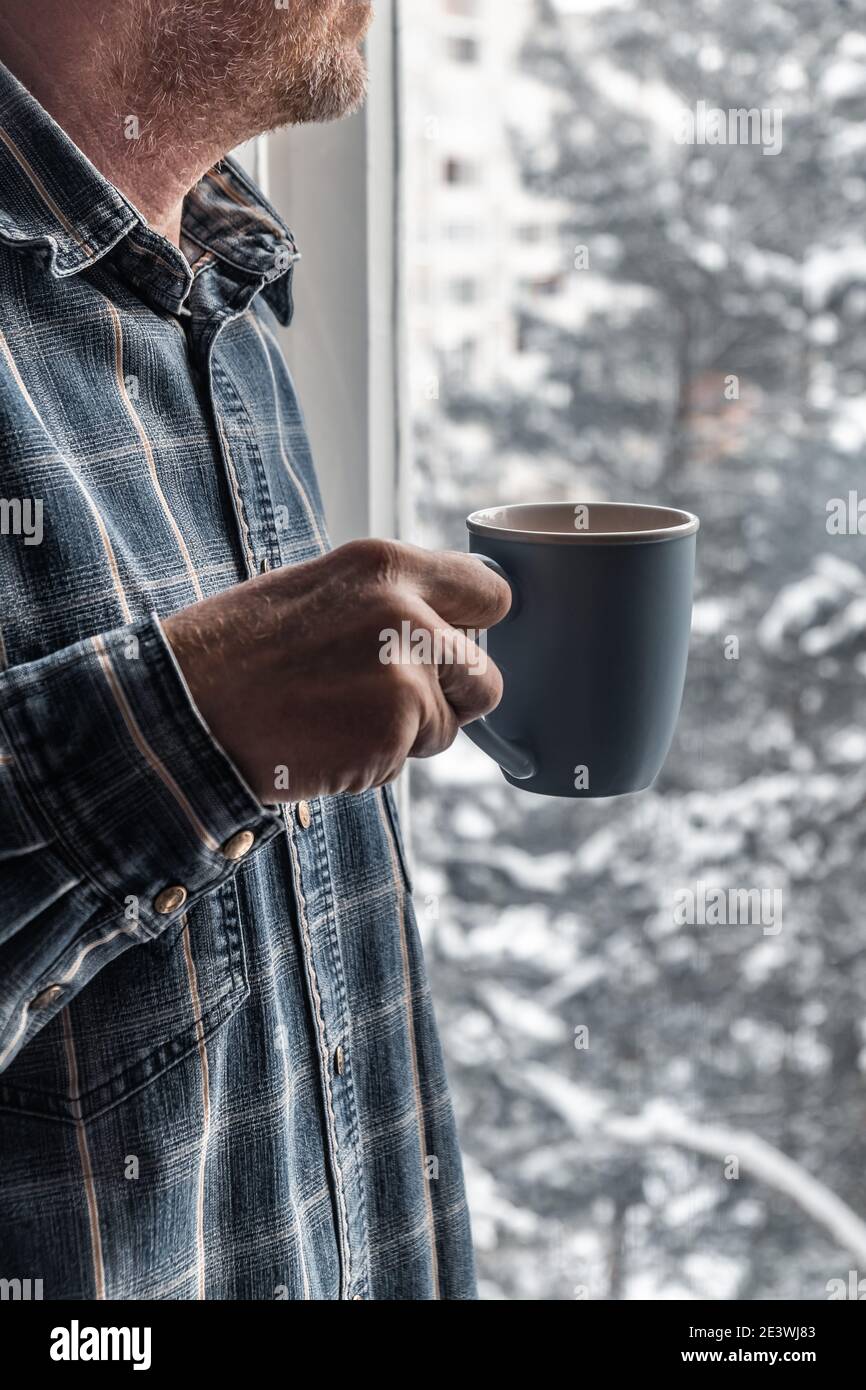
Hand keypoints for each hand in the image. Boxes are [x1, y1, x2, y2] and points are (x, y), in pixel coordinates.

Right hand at [162, 538, 510, 801]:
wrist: (181, 710)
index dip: (474, 628)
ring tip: (334, 719)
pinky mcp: (393, 732)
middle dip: (450, 699)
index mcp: (386, 565)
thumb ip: (388, 603)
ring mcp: (405, 675)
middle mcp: (408, 612)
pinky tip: (322, 743)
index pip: (489, 592)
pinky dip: (372, 764)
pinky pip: (406, 761)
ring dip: (404, 736)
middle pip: (484, 675)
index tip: (459, 643)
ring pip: (446, 727)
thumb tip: (447, 628)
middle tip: (389, 702)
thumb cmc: (238, 653)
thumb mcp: (319, 593)